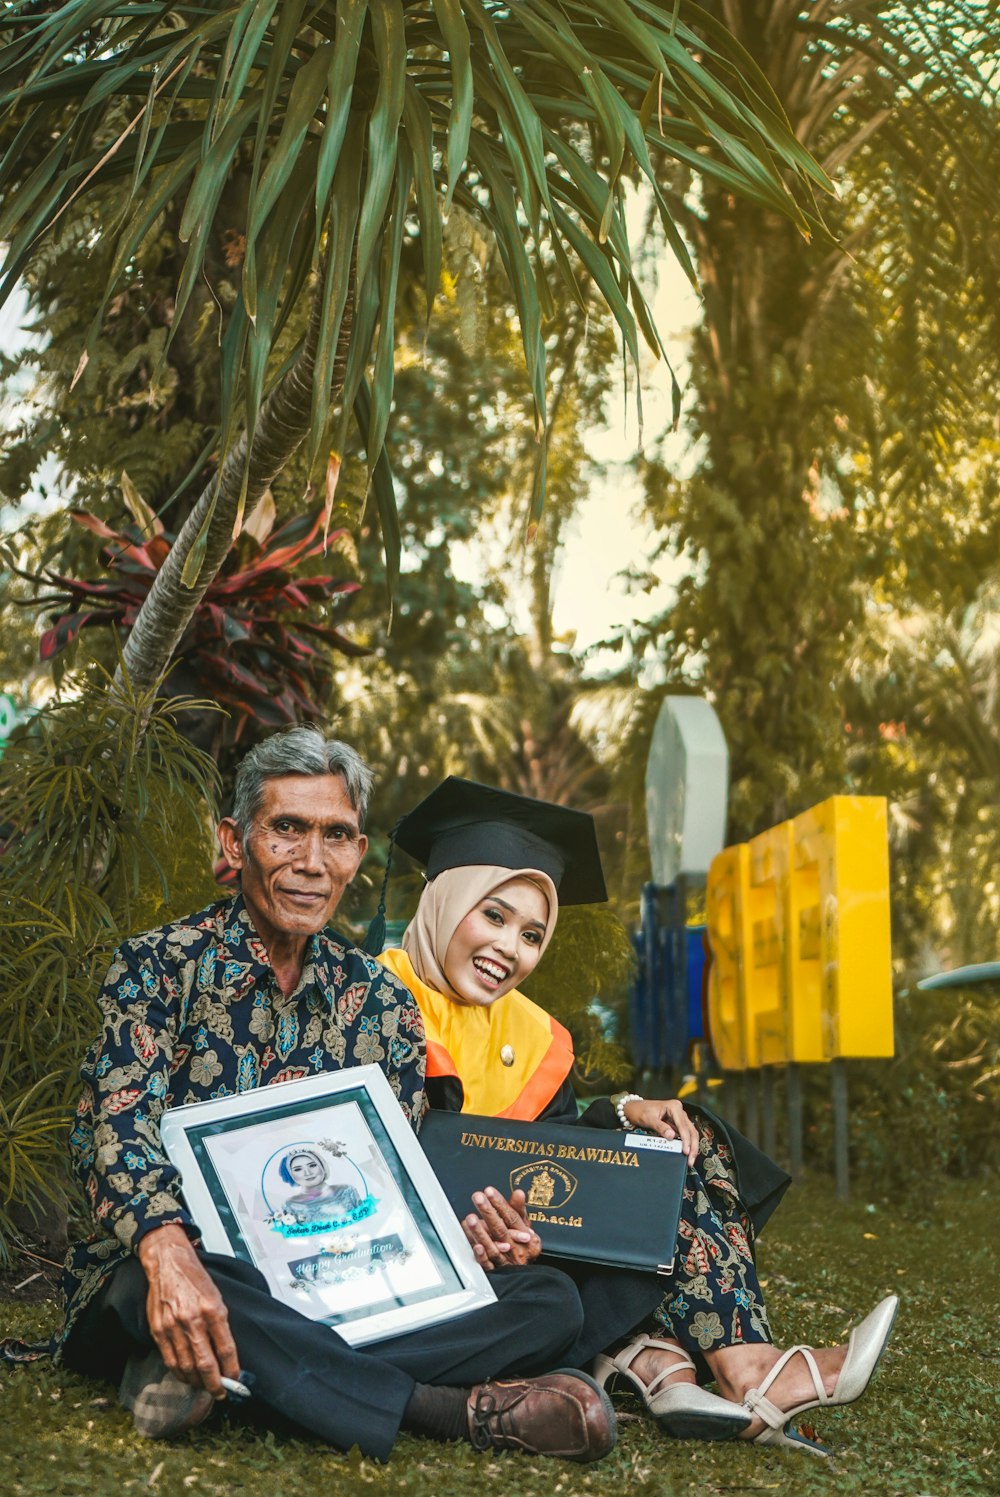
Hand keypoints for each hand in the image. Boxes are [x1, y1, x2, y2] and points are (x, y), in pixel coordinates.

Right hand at [137, 1225, 239, 1398]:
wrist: (168, 1263)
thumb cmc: (195, 1279)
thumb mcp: (217, 1297)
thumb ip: (221, 1325)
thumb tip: (226, 1355)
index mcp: (212, 1309)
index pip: (225, 1349)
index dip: (231, 1370)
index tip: (235, 1381)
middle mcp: (192, 1320)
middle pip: (205, 1364)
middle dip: (215, 1384)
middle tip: (221, 1393)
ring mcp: (173, 1327)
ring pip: (186, 1366)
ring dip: (197, 1382)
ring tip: (205, 1388)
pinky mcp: (158, 1331)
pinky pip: (169, 1360)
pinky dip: (179, 1373)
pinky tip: (186, 1377)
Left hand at [462, 1186, 541, 1270]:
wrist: (523, 1273)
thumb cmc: (522, 1246)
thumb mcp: (525, 1227)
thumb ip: (519, 1210)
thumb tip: (518, 1193)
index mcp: (528, 1238)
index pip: (513, 1218)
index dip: (501, 1204)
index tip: (489, 1191)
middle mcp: (517, 1250)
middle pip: (501, 1230)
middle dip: (489, 1212)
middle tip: (478, 1197)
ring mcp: (506, 1262)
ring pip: (493, 1247)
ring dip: (480, 1232)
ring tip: (471, 1218)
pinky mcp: (496, 1273)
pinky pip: (487, 1264)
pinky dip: (481, 1255)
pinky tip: (475, 1245)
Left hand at [624, 1098, 699, 1164]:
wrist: (633, 1108)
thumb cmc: (640, 1110)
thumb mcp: (648, 1118)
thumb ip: (660, 1127)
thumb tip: (671, 1136)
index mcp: (674, 1107)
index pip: (683, 1125)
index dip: (686, 1139)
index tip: (685, 1151)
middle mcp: (679, 1111)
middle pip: (691, 1130)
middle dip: (693, 1146)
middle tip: (690, 1160)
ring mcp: (679, 1118)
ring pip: (690, 1133)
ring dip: (691, 1146)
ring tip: (690, 1160)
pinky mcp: (676, 1124)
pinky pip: (684, 1135)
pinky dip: (686, 1144)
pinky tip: (686, 1153)